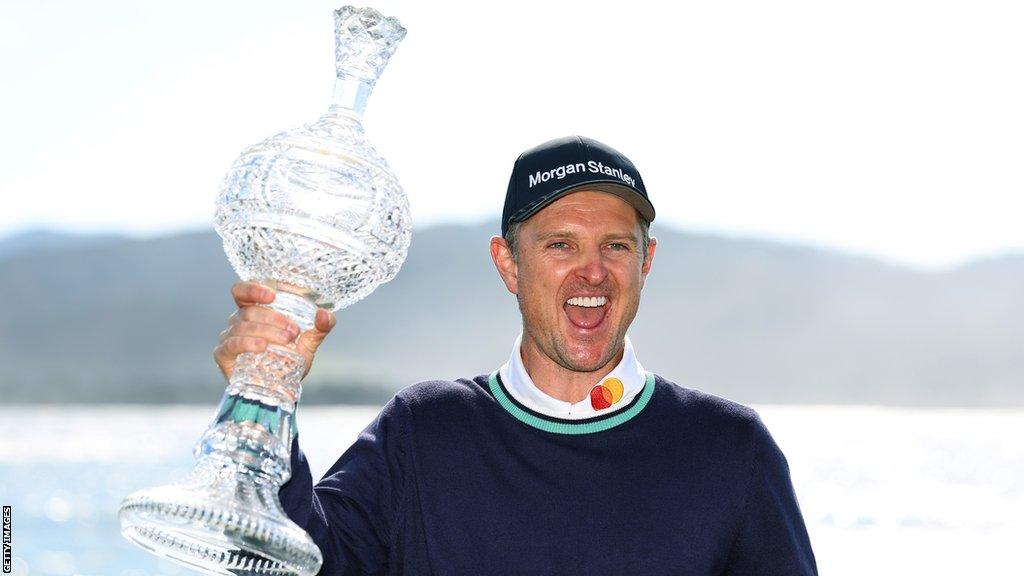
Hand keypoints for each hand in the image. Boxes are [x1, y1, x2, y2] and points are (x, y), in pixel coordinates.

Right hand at [213, 281, 335, 381]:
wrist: (281, 390)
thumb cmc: (290, 361)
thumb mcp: (309, 342)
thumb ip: (320, 327)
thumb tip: (325, 314)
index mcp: (255, 311)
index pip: (243, 291)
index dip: (253, 288)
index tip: (272, 295)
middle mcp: (238, 321)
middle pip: (249, 311)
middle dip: (274, 319)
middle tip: (293, 331)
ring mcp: (229, 337)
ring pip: (242, 326)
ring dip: (266, 331)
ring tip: (285, 341)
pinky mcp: (223, 355)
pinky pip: (231, 344)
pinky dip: (247, 343)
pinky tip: (262, 347)